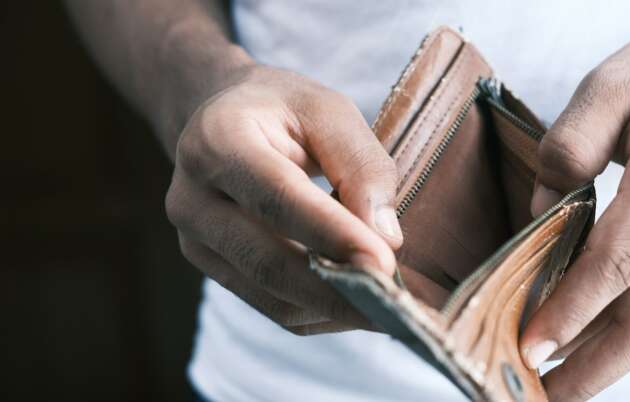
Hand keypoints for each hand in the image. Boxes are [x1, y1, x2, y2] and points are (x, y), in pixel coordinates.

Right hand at [166, 65, 408, 333]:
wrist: (223, 119)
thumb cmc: (283, 110)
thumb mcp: (330, 111)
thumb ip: (362, 166)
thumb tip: (386, 239)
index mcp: (218, 140)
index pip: (278, 198)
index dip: (332, 235)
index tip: (384, 264)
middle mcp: (193, 197)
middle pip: (267, 261)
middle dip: (336, 290)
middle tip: (395, 304)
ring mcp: (195, 241)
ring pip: (271, 296)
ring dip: (334, 307)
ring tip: (386, 305)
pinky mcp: (212, 270)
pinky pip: (273, 308)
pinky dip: (321, 312)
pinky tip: (356, 300)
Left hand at [520, 3, 629, 400]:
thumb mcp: (613, 82)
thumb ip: (570, 144)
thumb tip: (541, 212)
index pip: (619, 259)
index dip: (573, 309)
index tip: (529, 346)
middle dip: (592, 368)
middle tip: (538, 398)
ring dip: (608, 363)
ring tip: (557, 386)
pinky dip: (624, 330)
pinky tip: (584, 339)